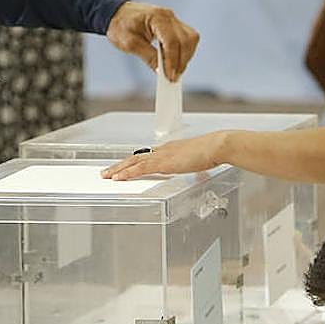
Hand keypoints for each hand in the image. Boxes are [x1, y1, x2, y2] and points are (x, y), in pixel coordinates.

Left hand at [102, 130, 231, 179]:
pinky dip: (129, 173)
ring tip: (107, 176)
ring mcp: (162, 155)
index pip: (146, 155)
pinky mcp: (164, 163)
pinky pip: (141, 168)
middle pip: (136, 157)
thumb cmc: (212, 152)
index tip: (124, 166)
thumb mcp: (199, 160)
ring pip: (134, 162)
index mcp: (170, 149)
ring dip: (119, 169)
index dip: (134, 162)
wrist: (216, 146)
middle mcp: (163, 150)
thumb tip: (197, 172)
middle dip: (120, 165)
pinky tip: (120, 178)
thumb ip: (194, 166)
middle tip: (107, 171)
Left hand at [105, 1, 199, 80]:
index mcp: (157, 17)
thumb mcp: (130, 44)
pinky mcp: (173, 24)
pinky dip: (184, 50)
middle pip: (186, 40)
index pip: (171, 41)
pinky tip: (176, 61)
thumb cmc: (120, 25)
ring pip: (191, 38)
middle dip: (182, 61)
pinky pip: (187, 37)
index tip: (170, 76)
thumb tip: (162, 71)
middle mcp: (168, 16)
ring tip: (175, 71)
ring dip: (186, 56)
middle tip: (174, 77)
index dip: (172, 61)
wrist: (115, 12)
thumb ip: (148, 56)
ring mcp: (172, 19)